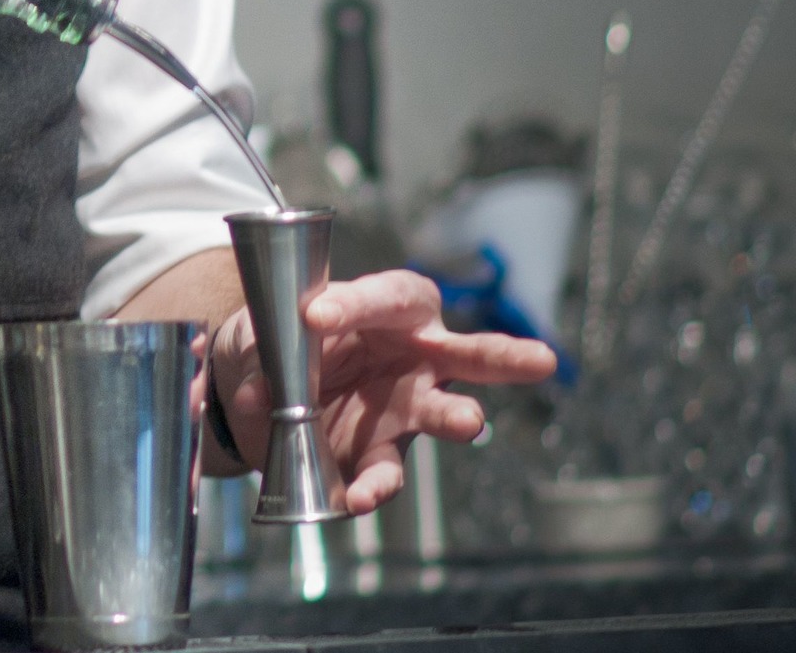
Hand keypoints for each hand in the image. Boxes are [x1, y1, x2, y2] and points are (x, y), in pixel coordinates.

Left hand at [206, 269, 558, 514]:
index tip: (316, 315)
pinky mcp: (383, 450)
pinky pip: (386, 471)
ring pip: (446, 414)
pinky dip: (373, 486)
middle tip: (539, 361)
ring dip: (457, 419)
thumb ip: (272, 348)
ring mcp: (409, 407)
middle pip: (469, 353)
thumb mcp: (267, 323)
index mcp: (391, 305)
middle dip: (505, 357)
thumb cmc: (280, 333)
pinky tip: (359, 498)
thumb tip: (261, 387)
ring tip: (469, 424)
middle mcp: (417, 355)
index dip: (356, 303)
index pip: (387, 296)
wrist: (255, 382)